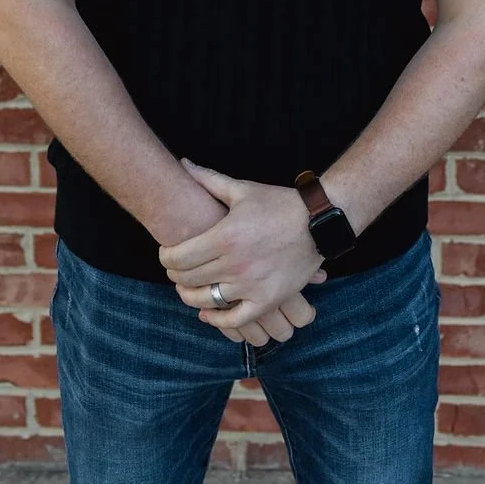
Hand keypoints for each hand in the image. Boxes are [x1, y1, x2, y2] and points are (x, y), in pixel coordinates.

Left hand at [158, 160, 327, 343]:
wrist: (318, 222)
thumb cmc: (278, 203)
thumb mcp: (242, 189)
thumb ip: (209, 179)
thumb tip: (183, 163)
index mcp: (225, 236)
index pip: (179, 257)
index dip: (165, 258)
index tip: (166, 254)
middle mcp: (235, 264)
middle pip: (188, 279)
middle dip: (175, 275)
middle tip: (175, 270)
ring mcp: (251, 285)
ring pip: (207, 301)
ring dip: (190, 297)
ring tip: (187, 289)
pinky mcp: (267, 300)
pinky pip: (235, 319)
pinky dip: (218, 320)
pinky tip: (209, 313)